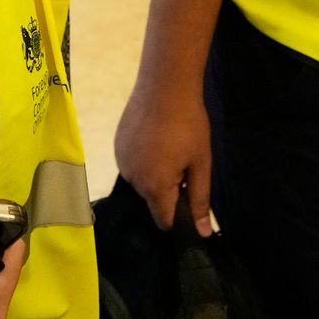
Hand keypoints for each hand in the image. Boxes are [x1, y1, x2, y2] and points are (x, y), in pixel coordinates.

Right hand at [113, 81, 213, 234]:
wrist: (165, 84)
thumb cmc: (189, 125)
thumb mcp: (201, 164)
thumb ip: (199, 200)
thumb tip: (202, 234)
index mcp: (154, 187)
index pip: (163, 220)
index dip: (179, 214)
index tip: (190, 196)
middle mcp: (132, 179)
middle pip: (153, 199)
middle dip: (169, 188)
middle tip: (184, 161)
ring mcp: (121, 160)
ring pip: (142, 180)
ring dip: (155, 172)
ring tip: (170, 145)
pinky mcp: (117, 144)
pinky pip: (132, 162)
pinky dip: (144, 157)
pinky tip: (155, 136)